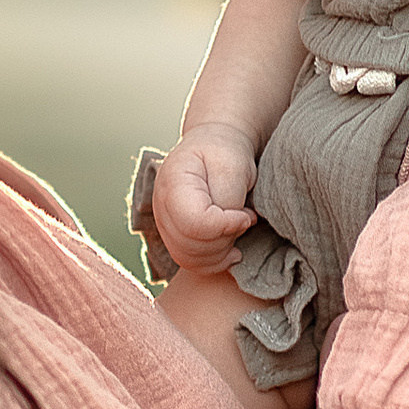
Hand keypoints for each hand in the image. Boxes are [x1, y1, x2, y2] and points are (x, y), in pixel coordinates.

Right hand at [152, 124, 258, 272]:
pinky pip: (189, 262)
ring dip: (221, 252)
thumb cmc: (225, 152)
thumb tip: (232, 227)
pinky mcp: (174, 236)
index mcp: (173, 182)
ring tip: (239, 230)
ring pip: (188, 258)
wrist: (213, 145)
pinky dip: (213, 262)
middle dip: (225, 239)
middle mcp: (161, 206)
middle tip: (245, 220)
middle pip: (189, 244)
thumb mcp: (234, 165)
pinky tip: (232, 250)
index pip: (193, 222)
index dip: (225, 226)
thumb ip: (230, 198)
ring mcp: (164, 223)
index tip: (246, 215)